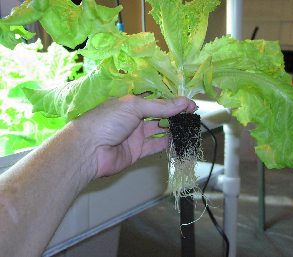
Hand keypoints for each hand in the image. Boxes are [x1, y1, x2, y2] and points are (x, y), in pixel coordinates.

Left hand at [72, 95, 196, 178]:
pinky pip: (154, 146)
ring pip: (158, 129)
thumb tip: (184, 102)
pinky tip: (178, 139)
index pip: (156, 99)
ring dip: (173, 128)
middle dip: (175, 114)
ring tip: (189, 126)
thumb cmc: (107, 121)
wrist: (89, 150)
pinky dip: (167, 142)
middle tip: (192, 114)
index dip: (172, 100)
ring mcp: (135, 135)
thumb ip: (160, 106)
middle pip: (159, 114)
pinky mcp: (136, 151)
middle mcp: (134, 118)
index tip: (189, 103)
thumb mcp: (134, 106)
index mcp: (131, 103)